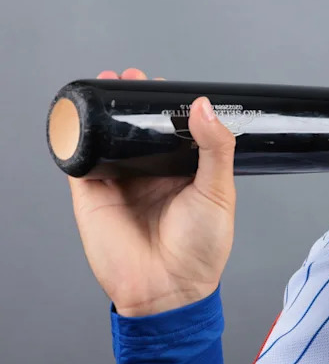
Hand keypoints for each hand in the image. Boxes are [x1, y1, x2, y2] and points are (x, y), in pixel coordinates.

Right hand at [67, 68, 237, 315]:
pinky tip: (77, 117)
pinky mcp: (92, 195)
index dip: (165, 105)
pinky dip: (74, 138)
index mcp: (182, 170)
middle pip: (136, 128)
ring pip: (106, 138)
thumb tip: (202, 106)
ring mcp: (120, 182)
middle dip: (130, 100)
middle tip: (129, 75)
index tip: (163, 81)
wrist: (170, 288)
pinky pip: (78, 161)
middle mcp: (149, 173)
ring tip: (103, 84)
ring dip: (101, 112)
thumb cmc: (202, 247)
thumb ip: (215, 148)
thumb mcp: (218, 190)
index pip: (171, 129)